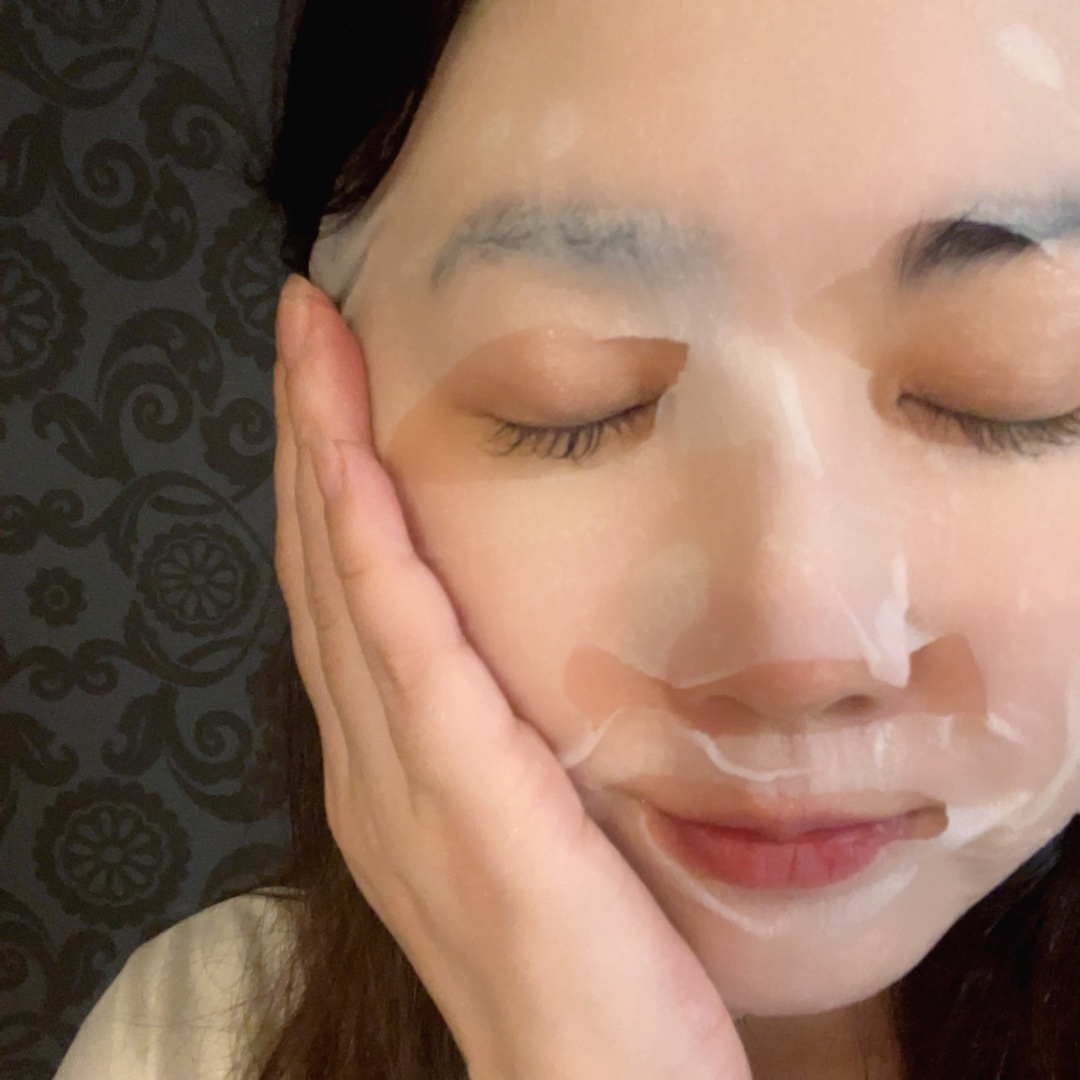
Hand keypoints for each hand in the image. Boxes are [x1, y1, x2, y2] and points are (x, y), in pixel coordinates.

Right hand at [273, 274, 750, 1079]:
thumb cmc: (583, 957)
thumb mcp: (536, 820)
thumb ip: (506, 736)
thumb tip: (529, 650)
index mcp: (397, 761)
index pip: (349, 592)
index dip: (326, 478)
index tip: (328, 375)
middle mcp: (373, 754)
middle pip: (323, 565)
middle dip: (305, 435)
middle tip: (303, 323)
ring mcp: (400, 769)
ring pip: (341, 580)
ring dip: (318, 454)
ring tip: (310, 348)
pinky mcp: (456, 784)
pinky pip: (397, 637)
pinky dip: (360, 539)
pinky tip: (344, 460)